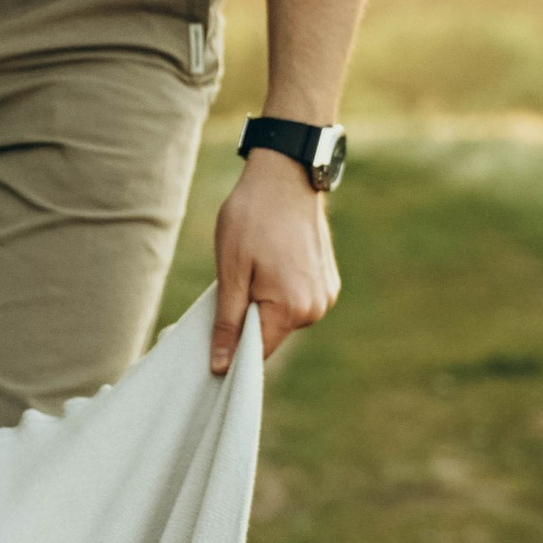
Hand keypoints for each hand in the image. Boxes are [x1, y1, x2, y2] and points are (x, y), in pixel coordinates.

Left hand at [210, 149, 340, 375]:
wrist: (286, 176)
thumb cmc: (251, 219)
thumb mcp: (231, 271)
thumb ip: (228, 322)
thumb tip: (221, 366)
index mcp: (292, 309)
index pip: (257, 352)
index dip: (232, 348)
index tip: (214, 330)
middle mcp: (316, 308)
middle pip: (270, 334)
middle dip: (247, 319)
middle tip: (233, 283)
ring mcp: (326, 295)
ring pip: (283, 317)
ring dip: (264, 303)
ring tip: (255, 267)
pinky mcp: (328, 281)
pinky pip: (297, 301)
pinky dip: (280, 291)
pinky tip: (271, 263)